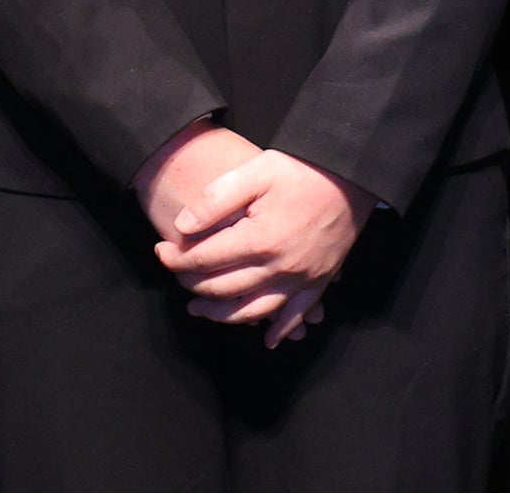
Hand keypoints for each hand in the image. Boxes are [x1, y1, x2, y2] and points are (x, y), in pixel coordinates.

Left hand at [153, 140, 374, 340]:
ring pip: (255, 309)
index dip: (176, 259)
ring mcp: (301, 280)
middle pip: (224, 289)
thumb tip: (182, 226)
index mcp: (259, 240)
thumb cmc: (299, 172)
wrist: (349, 179)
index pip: (204, 260)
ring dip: (223, 316)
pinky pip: (296, 315)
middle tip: (176, 276)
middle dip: (193, 285)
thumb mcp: (253, 173)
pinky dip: (281, 330)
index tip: (160, 251)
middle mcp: (279, 268)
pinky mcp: (319, 283)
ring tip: (200, 311)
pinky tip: (266, 337)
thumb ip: (215, 200)